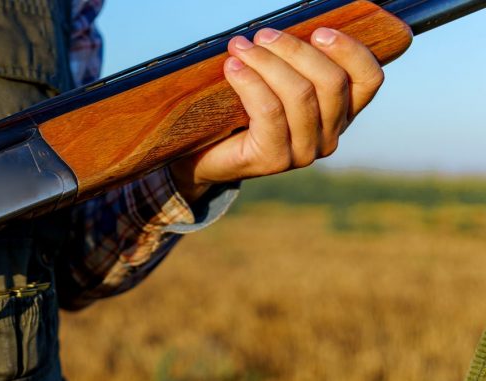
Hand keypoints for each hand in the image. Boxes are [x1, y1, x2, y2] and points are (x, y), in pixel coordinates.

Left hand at [169, 27, 388, 201]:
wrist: (205, 157)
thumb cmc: (241, 114)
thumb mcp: (276, 84)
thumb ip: (294, 64)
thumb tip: (284, 28)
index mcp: (342, 114)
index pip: (368, 80)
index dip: (351, 50)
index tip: (320, 30)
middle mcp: (330, 136)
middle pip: (330, 82)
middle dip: (295, 50)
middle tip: (262, 34)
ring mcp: (304, 152)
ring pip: (300, 94)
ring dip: (267, 62)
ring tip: (240, 47)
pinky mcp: (275, 160)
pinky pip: (269, 111)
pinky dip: (250, 82)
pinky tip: (233, 67)